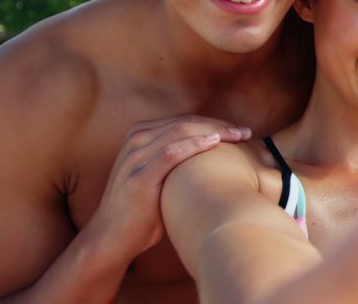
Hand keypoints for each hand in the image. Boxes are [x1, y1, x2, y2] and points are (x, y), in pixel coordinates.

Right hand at [84, 115, 251, 264]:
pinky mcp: (138, 177)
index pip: (184, 121)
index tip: (239, 130)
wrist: (112, 237)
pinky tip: (215, 143)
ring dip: (214, 131)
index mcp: (140, 135)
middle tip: (245, 132)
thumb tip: (217, 153)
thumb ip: (177, 158)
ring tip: (239, 137)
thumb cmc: (143, 207)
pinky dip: (194, 145)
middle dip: (219, 125)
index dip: (215, 122)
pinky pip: (170, 153)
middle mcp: (136, 141)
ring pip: (180, 132)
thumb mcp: (158, 175)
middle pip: (185, 123)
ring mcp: (135, 157)